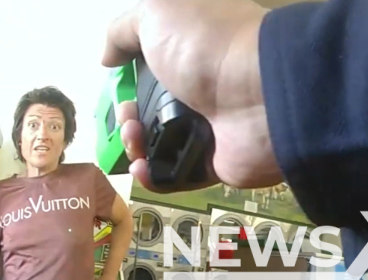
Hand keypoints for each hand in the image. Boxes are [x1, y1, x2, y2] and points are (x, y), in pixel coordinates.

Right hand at [102, 0, 283, 192]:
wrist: (261, 96)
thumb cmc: (207, 46)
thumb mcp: (158, 14)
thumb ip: (125, 30)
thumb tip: (107, 57)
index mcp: (192, 51)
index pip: (154, 68)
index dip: (131, 79)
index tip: (119, 85)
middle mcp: (203, 89)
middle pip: (153, 110)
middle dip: (129, 116)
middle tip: (128, 118)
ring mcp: (212, 128)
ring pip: (162, 145)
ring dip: (137, 146)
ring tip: (134, 141)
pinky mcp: (217, 162)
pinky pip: (179, 175)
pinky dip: (156, 176)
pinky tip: (142, 169)